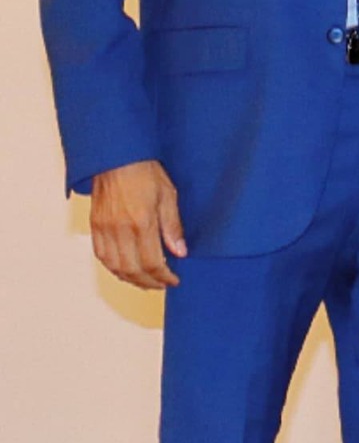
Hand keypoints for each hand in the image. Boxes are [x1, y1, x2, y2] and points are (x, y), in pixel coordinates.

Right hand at [89, 159, 185, 289]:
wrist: (117, 158)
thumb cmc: (146, 172)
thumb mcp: (169, 195)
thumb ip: (173, 226)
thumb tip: (180, 252)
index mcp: (141, 222)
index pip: (151, 262)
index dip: (163, 276)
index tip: (174, 280)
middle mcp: (120, 229)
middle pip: (132, 270)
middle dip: (148, 282)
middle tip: (162, 284)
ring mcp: (104, 228)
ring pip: (114, 266)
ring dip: (130, 279)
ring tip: (146, 281)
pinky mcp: (94, 225)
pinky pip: (101, 255)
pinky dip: (113, 268)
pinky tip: (126, 269)